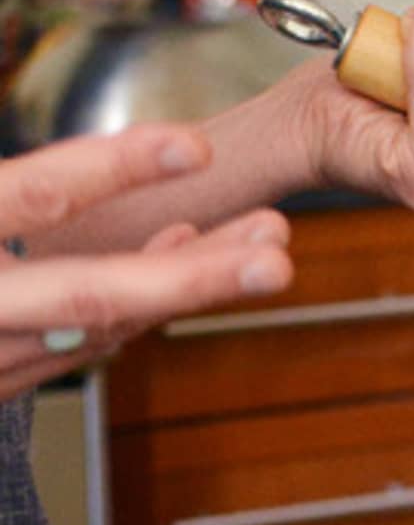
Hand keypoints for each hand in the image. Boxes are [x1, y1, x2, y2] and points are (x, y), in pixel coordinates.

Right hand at [0, 125, 292, 402]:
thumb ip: (13, 189)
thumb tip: (64, 174)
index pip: (36, 201)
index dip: (115, 170)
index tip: (199, 148)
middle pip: (92, 295)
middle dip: (191, 276)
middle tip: (276, 252)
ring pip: (104, 324)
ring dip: (191, 281)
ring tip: (265, 235)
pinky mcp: (2, 376)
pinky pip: (84, 336)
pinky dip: (144, 298)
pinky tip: (191, 249)